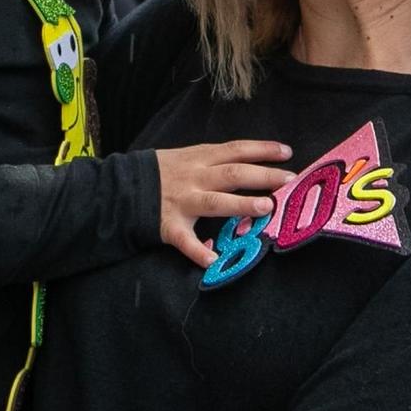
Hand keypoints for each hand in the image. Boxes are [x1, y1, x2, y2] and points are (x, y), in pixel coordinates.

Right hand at [154, 141, 293, 268]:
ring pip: (215, 202)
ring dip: (241, 204)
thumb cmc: (161, 173)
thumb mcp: (187, 157)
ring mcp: (182, 202)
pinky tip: (214, 260)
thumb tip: (252, 163)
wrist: (121, 188)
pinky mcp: (169, 226)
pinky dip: (198, 252)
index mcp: (199, 159)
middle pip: (232, 174)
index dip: (262, 150)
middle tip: (289, 180)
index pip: (236, 150)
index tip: (288, 153)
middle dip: (262, 176)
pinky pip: (185, 241)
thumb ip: (214, 162)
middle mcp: (194, 178)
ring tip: (266, 207)